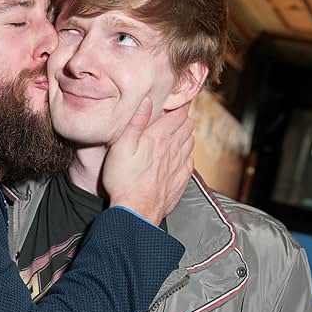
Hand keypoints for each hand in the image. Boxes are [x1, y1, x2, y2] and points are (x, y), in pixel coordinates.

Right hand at [102, 97, 193, 223]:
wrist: (135, 212)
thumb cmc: (123, 180)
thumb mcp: (121, 147)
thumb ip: (135, 123)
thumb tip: (147, 100)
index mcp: (159, 137)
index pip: (178, 114)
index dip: (179, 105)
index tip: (176, 100)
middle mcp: (174, 149)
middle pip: (188, 125)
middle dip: (182, 117)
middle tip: (174, 114)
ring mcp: (180, 165)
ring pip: (190, 141)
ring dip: (185, 134)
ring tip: (176, 132)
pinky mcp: (181, 179)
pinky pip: (190, 160)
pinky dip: (186, 154)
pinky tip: (177, 156)